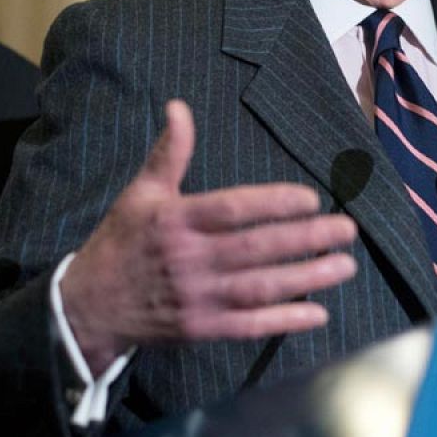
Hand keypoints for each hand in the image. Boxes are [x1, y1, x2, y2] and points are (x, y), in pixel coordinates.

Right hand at [61, 99, 357, 373]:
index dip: (274, 204)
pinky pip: (249, 325)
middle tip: (347, 230)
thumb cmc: (122, 242)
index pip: (233, 209)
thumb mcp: (140, 192)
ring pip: (261, 288)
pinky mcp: (201, 329)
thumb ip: (170, 153)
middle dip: (307, 239)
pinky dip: (285, 320)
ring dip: (307, 278)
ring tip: (345, 266)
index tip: (311, 199)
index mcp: (176, 221)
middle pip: (257, 249)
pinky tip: (319, 313)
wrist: (89, 306)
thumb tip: (179, 107)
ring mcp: (197, 298)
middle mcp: (189, 259)